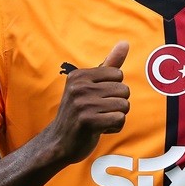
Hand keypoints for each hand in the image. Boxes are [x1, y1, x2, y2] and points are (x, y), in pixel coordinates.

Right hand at [43, 41, 130, 165]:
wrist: (59, 143)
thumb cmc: (80, 112)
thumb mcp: (91, 85)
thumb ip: (109, 64)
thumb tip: (125, 42)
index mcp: (79, 75)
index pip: (118, 75)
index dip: (113, 90)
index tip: (97, 99)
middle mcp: (79, 87)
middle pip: (124, 90)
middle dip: (117, 104)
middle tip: (98, 112)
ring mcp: (82, 104)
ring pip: (124, 106)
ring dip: (116, 117)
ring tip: (98, 120)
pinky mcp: (88, 121)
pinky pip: (120, 120)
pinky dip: (114, 127)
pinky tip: (99, 129)